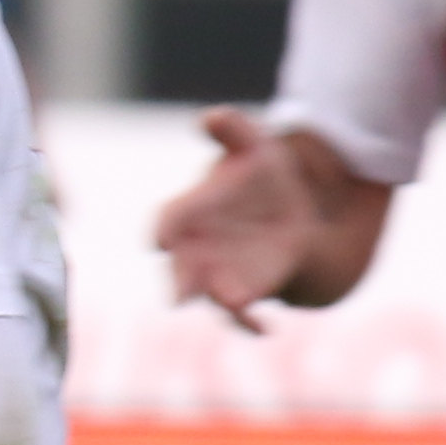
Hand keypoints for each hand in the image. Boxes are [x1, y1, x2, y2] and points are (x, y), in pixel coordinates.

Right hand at [157, 106, 324, 335]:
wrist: (285, 209)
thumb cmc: (258, 175)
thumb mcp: (254, 147)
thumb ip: (234, 131)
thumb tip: (214, 115)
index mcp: (187, 213)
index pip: (169, 221)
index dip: (164, 229)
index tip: (160, 239)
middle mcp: (192, 250)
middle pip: (179, 268)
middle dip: (181, 280)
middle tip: (180, 294)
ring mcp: (214, 274)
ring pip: (209, 293)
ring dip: (219, 300)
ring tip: (235, 301)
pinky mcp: (242, 291)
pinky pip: (240, 314)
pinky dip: (250, 323)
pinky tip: (268, 329)